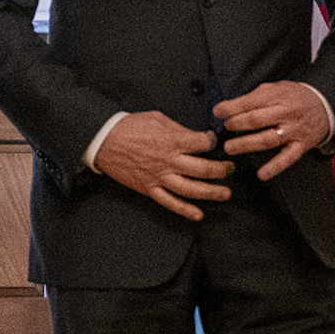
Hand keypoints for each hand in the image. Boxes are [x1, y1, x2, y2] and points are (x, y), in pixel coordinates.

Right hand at [92, 110, 233, 219]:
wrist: (105, 141)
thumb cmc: (129, 127)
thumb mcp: (157, 118)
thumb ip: (178, 129)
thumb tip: (193, 136)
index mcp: (172, 141)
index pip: (203, 144)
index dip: (213, 142)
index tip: (215, 142)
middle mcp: (169, 161)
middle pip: (203, 169)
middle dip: (221, 170)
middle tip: (229, 169)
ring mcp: (160, 177)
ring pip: (191, 189)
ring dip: (212, 193)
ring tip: (225, 194)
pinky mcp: (150, 188)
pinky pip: (170, 202)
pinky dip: (185, 210)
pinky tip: (198, 214)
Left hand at [215, 82, 331, 181]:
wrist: (325, 107)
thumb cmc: (295, 98)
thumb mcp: (276, 88)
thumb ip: (255, 97)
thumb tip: (229, 106)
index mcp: (278, 96)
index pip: (251, 102)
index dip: (231, 107)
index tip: (217, 111)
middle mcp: (286, 113)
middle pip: (257, 120)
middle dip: (237, 124)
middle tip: (225, 128)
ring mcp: (294, 130)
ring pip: (268, 139)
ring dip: (247, 144)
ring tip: (230, 147)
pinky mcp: (301, 145)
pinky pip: (287, 158)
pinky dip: (274, 167)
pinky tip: (262, 174)